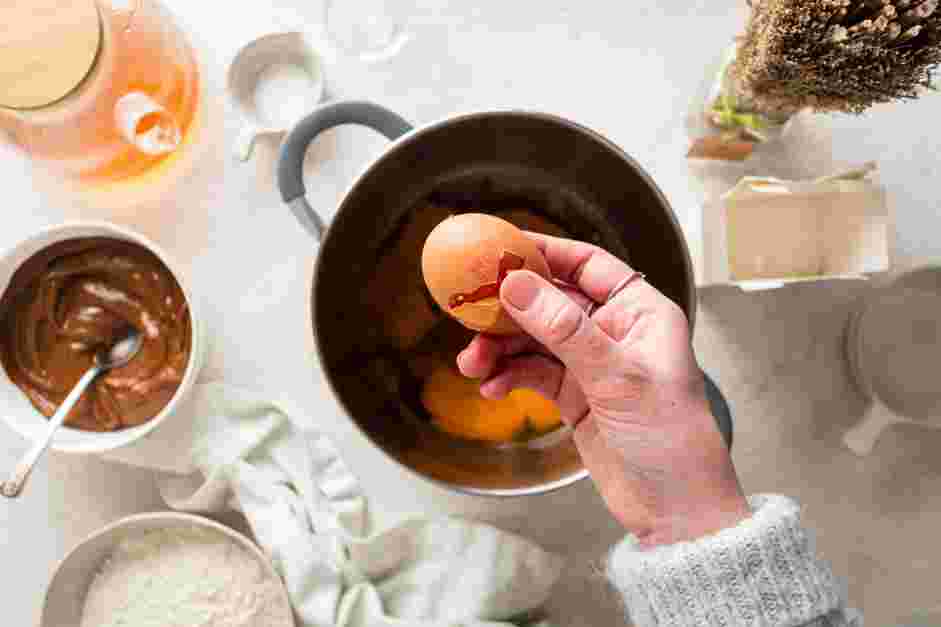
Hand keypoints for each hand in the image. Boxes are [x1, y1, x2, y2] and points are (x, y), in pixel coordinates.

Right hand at [457, 233, 749, 546]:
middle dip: (508, 310)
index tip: (498, 249)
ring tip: (474, 364)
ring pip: (533, 340)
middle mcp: (613, 331)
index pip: (586, 264)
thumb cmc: (671, 437)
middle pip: (548, 302)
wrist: (674, 509)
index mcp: (639, 312)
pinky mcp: (575, 397)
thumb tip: (516, 284)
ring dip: (500, 348)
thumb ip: (564, 329)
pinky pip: (532, 373)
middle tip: (469, 314)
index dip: (542, 253)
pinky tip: (493, 388)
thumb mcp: (617, 376)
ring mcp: (591, 365)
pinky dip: (509, 376)